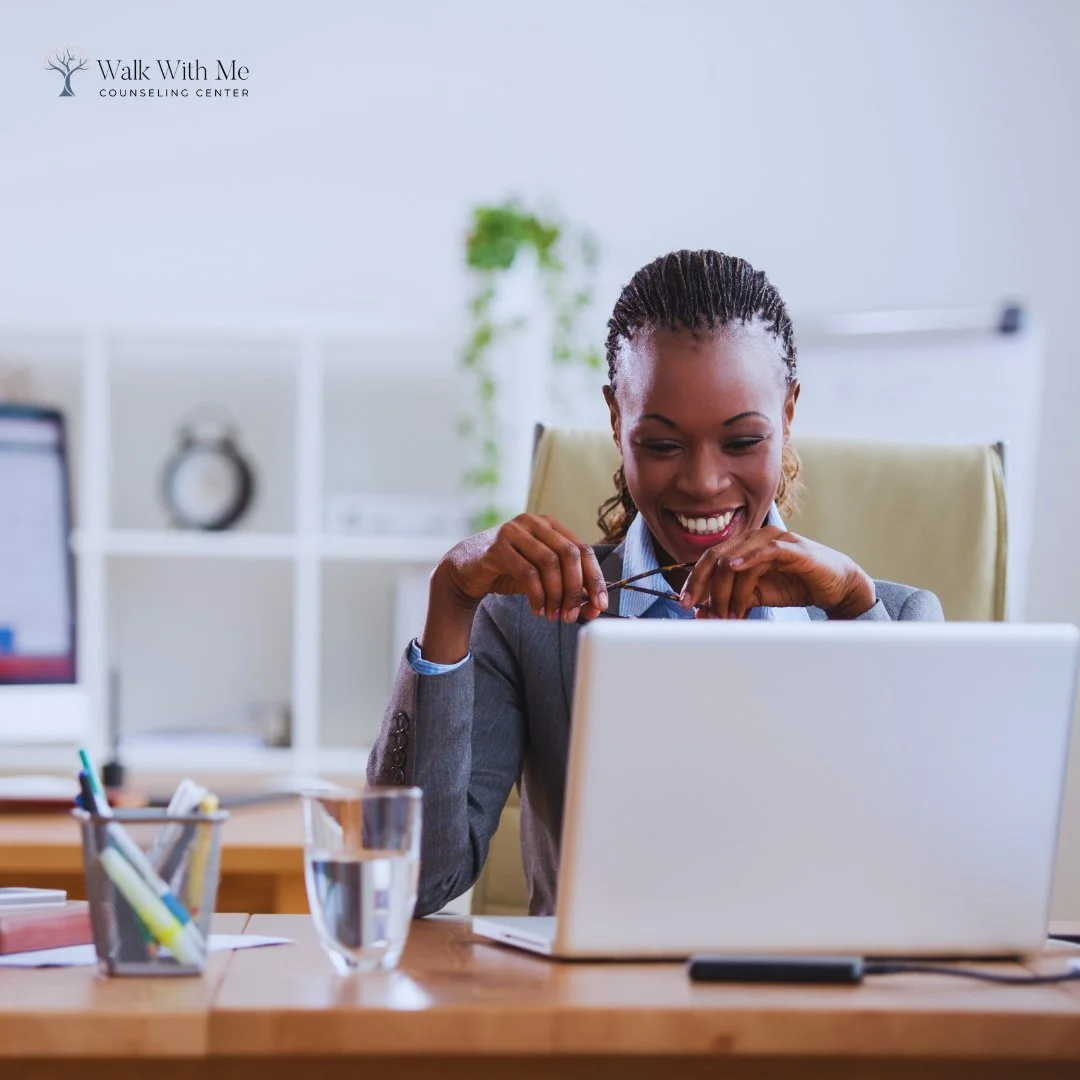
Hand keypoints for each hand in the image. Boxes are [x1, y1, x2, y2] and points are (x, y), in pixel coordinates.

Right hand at [436, 514, 608, 623]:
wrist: (467, 572)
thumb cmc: (509, 572)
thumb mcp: (543, 579)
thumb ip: (567, 589)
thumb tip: (594, 609)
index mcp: (551, 525)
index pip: (583, 549)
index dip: (595, 578)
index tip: (600, 605)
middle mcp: (534, 523)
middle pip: (569, 554)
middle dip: (576, 589)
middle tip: (573, 614)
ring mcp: (514, 531)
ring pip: (549, 562)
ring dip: (556, 594)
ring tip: (554, 615)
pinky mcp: (497, 546)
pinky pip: (527, 572)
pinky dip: (537, 595)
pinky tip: (538, 610)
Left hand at [678, 526, 875, 619]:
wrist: (834, 586)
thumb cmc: (795, 586)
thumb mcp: (755, 596)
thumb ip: (731, 600)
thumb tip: (703, 612)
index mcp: (742, 546)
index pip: (709, 560)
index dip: (694, 580)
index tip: (685, 603)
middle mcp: (754, 538)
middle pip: (716, 557)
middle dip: (704, 586)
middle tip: (701, 610)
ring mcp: (773, 539)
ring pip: (736, 558)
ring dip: (728, 590)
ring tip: (729, 613)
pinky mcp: (792, 547)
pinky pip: (765, 550)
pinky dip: (748, 558)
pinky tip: (735, 568)